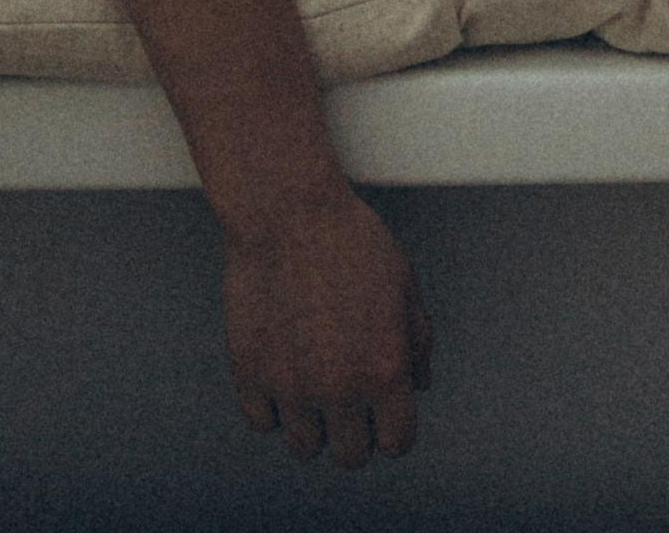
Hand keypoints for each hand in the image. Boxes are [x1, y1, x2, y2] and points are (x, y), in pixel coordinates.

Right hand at [221, 178, 433, 465]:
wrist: (288, 212)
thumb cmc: (353, 242)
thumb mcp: (403, 284)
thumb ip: (418, 341)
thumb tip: (418, 386)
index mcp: (385, 369)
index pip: (396, 443)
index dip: (395, 431)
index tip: (385, 415)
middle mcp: (339, 389)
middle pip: (350, 456)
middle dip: (355, 434)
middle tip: (349, 402)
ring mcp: (291, 387)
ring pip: (304, 447)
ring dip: (313, 426)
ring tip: (314, 388)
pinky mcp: (250, 376)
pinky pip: (264, 422)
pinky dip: (273, 406)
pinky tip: (282, 371)